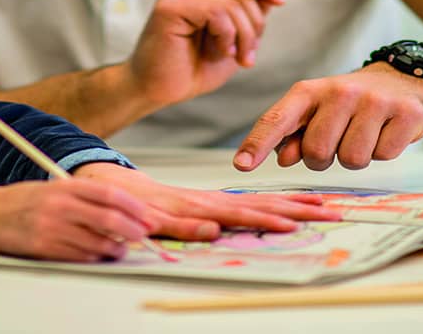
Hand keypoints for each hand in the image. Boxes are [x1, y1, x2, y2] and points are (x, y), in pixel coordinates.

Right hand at [0, 178, 153, 261]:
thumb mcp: (54, 187)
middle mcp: (60, 205)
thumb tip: (122, 210)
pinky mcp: (45, 248)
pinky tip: (100, 255)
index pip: (108, 193)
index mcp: (64, 186)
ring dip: (116, 248)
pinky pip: (80, 256)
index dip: (133, 205)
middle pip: (108, 219)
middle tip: (142, 234)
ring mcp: (52, 227)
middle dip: (132, 229)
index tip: (145, 215)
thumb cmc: (25, 201)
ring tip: (121, 249)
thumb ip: (84, 196)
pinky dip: (96, 257)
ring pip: (97, 242)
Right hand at [71, 162, 337, 240]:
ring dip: (258, 218)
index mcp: (208, 202)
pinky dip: (197, 226)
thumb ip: (200, 221)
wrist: (91, 189)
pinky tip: (215, 231)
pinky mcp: (154, 217)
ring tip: (292, 223)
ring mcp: (179, 209)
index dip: (290, 203)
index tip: (323, 205)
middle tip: (330, 211)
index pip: (257, 202)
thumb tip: (227, 232)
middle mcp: (199, 203)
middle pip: (253, 205)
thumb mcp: (176, 213)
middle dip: (293, 209)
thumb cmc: (136, 203)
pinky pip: (179, 224)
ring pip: (225, 213)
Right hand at [125, 0, 285, 108]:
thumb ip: (246, 21)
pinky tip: (218, 52)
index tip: (280, 0)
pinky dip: (226, 36)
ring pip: (232, 2)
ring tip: (234, 57)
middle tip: (248, 55)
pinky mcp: (170, 8)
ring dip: (243, 35)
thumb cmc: (188, 71)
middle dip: (254, 24)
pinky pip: (216, 12)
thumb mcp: (230, 45)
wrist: (155, 92)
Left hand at [233, 63, 422, 171]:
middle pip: (317, 151)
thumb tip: (282, 158)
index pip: (278, 119)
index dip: (258, 143)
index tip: (242, 165)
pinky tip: (385, 133)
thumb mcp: (317, 112)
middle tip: (338, 141)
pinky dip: (383, 152)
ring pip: (352, 159)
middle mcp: (341, 92)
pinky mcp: (405, 114)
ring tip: (363, 135)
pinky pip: (383, 156)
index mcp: (310, 91)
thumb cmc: (349, 104)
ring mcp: (374, 102)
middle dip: (324, 158)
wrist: (402, 81)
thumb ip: (294, 135)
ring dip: (355, 157)